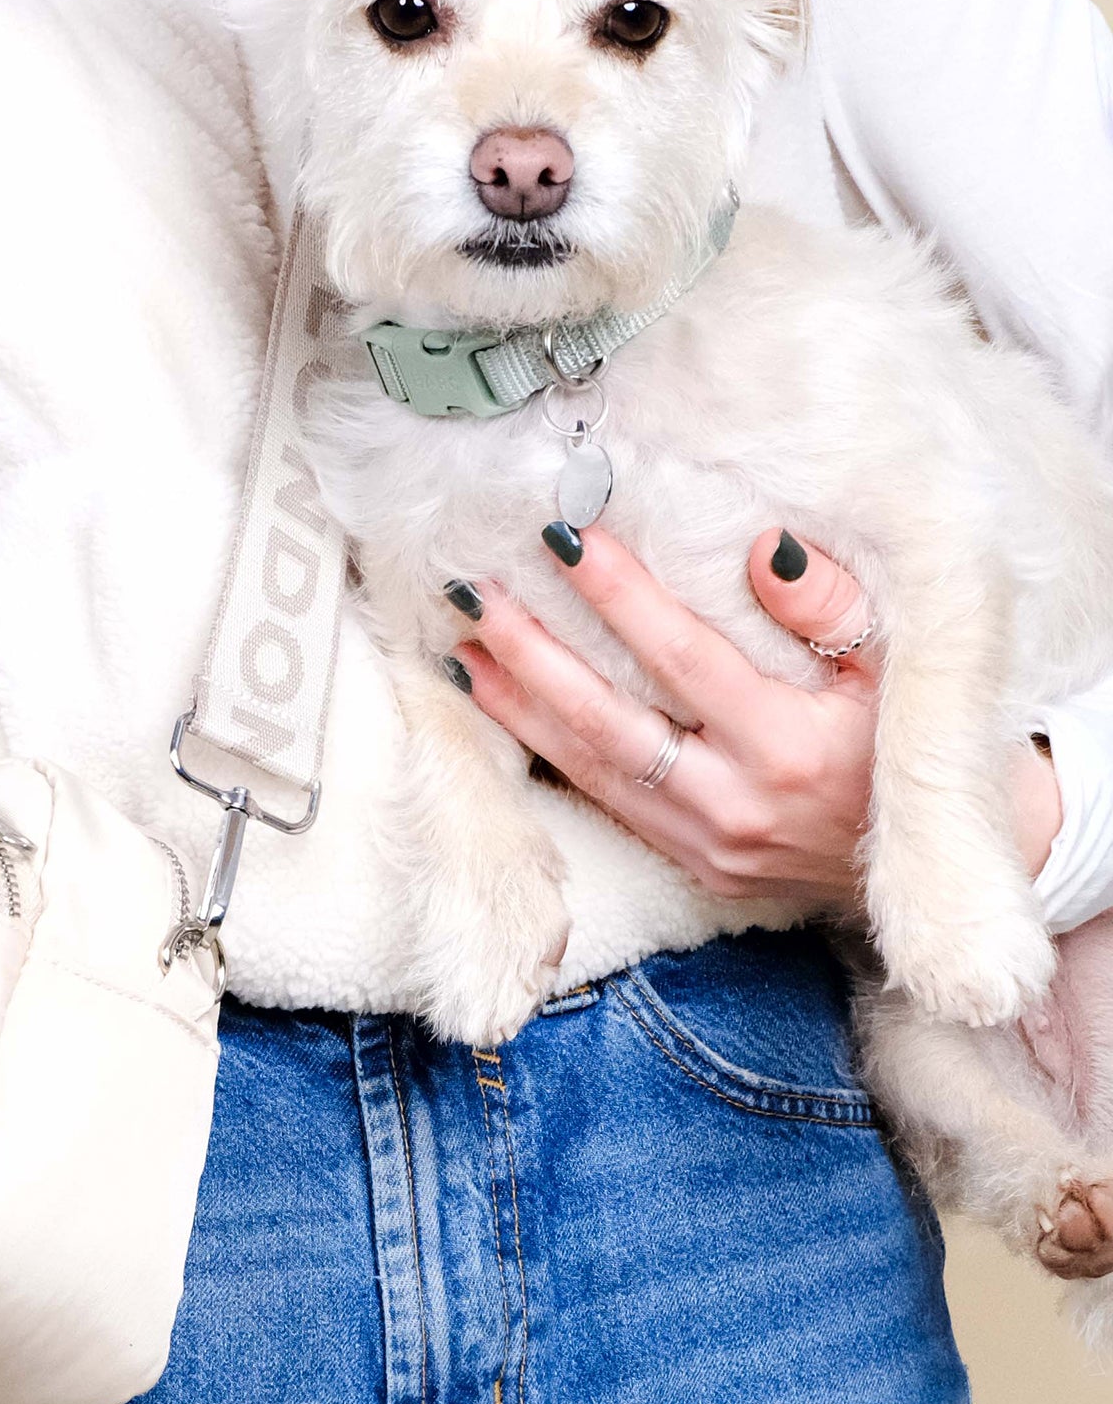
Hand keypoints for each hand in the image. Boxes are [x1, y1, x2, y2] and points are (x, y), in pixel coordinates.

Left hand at [444, 525, 1062, 913]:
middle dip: (532, 653)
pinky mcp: (692, 868)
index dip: (618, 596)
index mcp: (791, 747)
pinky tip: (505, 706)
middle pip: (607, 722)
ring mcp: (707, 845)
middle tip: (475, 592)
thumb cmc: (911, 742)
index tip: (564, 536)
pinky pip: (603, 803)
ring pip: (589, 769)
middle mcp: (737, 805)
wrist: (941, 857)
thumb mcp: (899, 667)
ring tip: (463, 644)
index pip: (681, 657)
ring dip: (518, 705)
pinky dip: (547, 753)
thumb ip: (832, 605)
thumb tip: (762, 548)